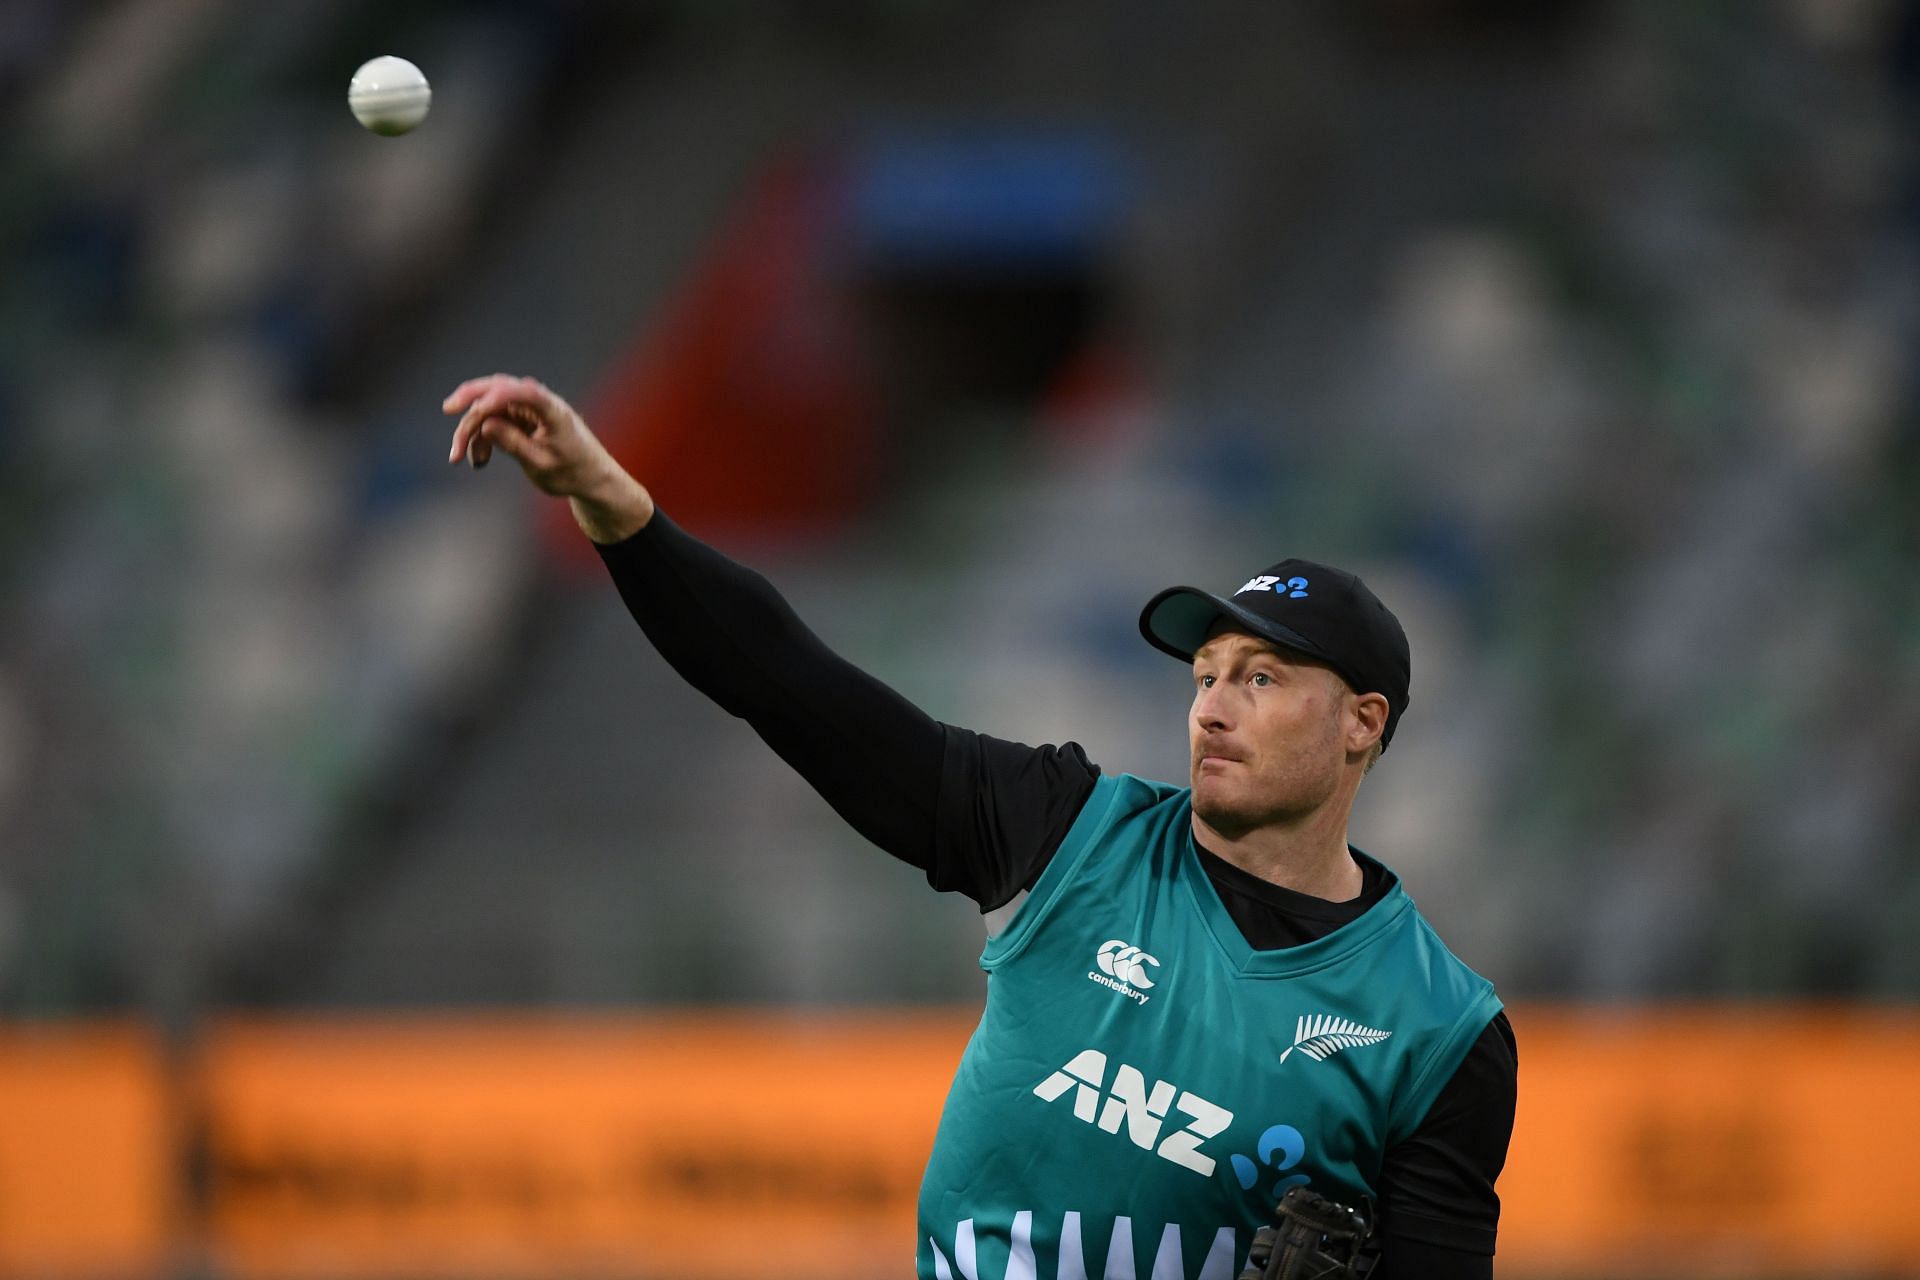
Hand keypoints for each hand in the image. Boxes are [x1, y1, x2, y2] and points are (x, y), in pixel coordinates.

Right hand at [442, 373, 654, 542]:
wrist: (588, 478)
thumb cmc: (572, 472)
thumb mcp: (541, 464)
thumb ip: (514, 444)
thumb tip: (486, 424)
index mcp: (552, 409)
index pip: (522, 391)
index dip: (496, 394)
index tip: (475, 408)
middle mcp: (537, 402)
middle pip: (498, 390)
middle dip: (471, 400)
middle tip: (448, 409)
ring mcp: (526, 409)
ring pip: (489, 409)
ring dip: (471, 430)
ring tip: (460, 459)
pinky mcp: (519, 419)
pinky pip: (492, 422)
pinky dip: (481, 439)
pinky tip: (478, 461)